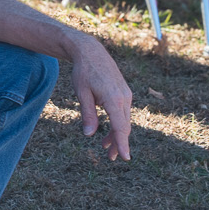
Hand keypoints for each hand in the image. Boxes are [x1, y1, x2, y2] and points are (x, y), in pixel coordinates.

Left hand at [68, 37, 133, 160]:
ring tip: (105, 148)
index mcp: (114, 99)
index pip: (120, 127)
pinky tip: (108, 131)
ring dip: (116, 134)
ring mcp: (126, 95)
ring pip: (124, 120)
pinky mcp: (124, 93)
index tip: (125, 157)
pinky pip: (122, 112)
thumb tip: (89, 134)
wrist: (91, 52)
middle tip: (110, 157)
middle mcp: (124, 98)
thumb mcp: (82, 94)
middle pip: (123, 126)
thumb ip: (88, 114)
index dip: (122, 143)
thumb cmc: (83, 72)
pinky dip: (117, 123)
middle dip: (118, 142)